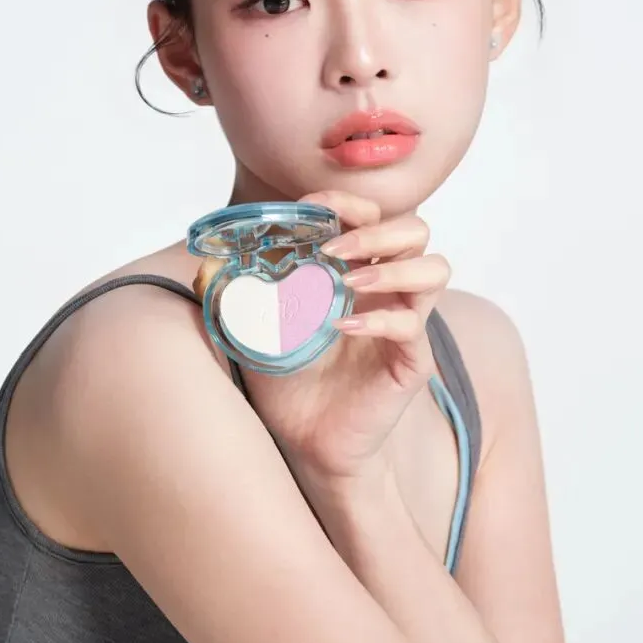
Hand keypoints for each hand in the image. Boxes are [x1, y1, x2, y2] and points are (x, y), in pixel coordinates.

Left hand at [196, 190, 451, 497]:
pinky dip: (377, 321)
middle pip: (415, 232)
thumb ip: (245, 291)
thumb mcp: (258, 325)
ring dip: (389, 268)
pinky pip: (411, 326)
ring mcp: (404, 324)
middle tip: (333, 249)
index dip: (348, 201)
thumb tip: (208, 260)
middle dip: (376, 230)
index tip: (312, 208)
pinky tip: (340, 327)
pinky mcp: (411, 361)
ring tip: (348, 283)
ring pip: (434, 269)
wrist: (305, 441)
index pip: (375, 215)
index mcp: (357, 271)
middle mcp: (388, 291)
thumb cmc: (290, 381)